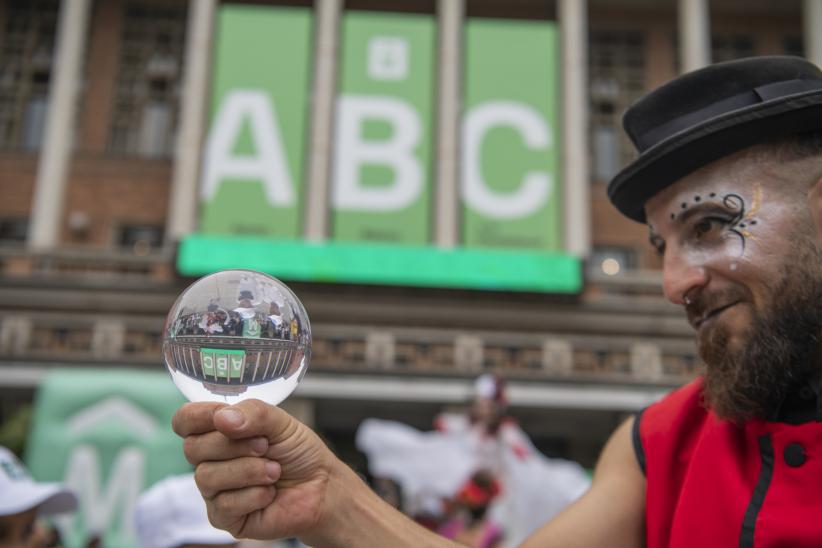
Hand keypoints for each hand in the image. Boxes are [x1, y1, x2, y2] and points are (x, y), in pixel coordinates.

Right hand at [172, 399, 338, 539]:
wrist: (321, 487)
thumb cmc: (298, 453)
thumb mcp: (282, 422)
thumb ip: (254, 413)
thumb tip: (223, 418)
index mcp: (218, 431)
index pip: (185, 420)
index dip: (199, 417)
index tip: (224, 417)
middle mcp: (210, 459)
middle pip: (193, 448)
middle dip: (234, 445)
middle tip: (265, 446)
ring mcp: (214, 490)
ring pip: (207, 477)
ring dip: (249, 471)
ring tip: (274, 471)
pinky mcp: (223, 517)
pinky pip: (225, 504)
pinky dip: (255, 495)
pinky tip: (270, 492)